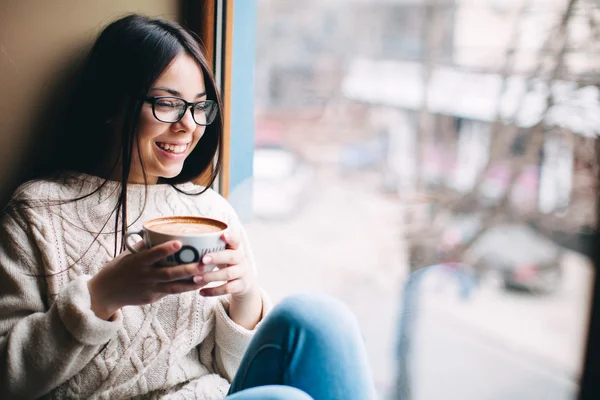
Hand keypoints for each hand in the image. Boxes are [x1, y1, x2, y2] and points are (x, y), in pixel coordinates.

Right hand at [88, 240, 204, 319]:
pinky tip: (199, 284)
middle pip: (169, 274)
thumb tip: (163, 230)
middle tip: (205, 264)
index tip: (179, 243)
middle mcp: (145, 276)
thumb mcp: (130, 254)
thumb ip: (146, 246)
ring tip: (208, 277)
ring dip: (192, 283)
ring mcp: (150, 289)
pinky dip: (185, 288)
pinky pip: (171, 292)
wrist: (106, 292)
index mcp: (138, 262)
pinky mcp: (153, 298)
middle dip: (188, 270)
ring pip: (174, 287)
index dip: (165, 249)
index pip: (152, 254)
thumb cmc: (121, 267)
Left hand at [193, 230, 257, 298]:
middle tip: (203, 259)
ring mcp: (242, 273)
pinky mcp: (240, 286)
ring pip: (228, 274)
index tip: (223, 234)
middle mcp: (241, 259)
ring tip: (195, 278)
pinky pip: (227, 289)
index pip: (236, 240)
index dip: (231, 237)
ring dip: (211, 276)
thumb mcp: (225, 253)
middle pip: (232, 256)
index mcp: (236, 249)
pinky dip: (213, 291)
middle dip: (217, 257)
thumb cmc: (228, 263)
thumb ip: (213, 247)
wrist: (245, 282)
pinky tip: (201, 292)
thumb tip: (187, 241)